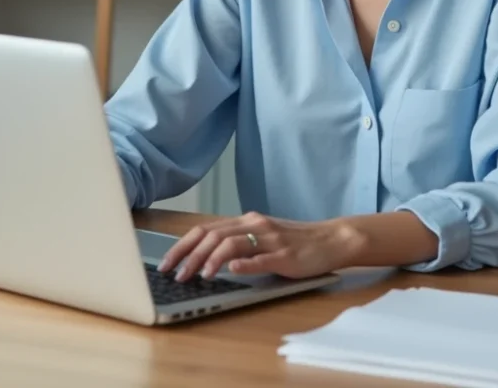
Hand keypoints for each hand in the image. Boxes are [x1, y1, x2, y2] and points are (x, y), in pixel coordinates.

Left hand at [157, 211, 356, 280]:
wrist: (332, 239)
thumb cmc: (296, 242)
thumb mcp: (263, 238)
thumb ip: (238, 244)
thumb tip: (205, 257)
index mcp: (247, 222)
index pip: (206, 229)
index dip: (182, 245)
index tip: (165, 263)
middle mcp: (255, 225)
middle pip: (213, 235)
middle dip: (189, 255)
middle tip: (174, 274)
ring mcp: (271, 239)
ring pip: (232, 243)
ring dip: (210, 260)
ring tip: (197, 276)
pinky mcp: (285, 255)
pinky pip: (261, 258)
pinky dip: (243, 264)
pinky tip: (230, 271)